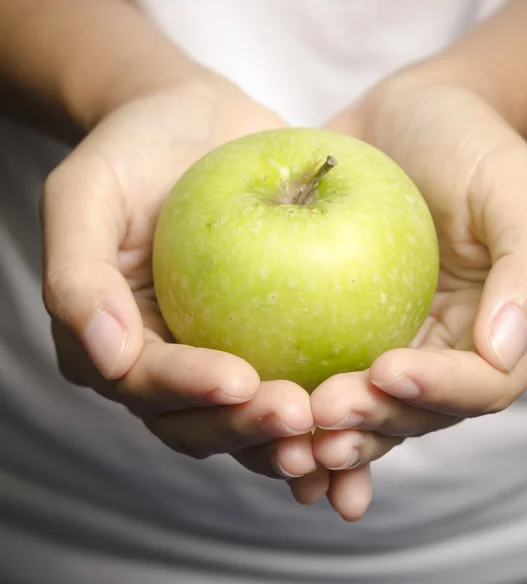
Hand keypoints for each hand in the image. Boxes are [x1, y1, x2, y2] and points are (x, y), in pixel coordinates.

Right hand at [41, 78, 321, 487]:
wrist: (196, 125)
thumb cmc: (135, 151)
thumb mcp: (85, 193)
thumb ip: (78, 274)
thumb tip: (108, 354)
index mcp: (118, 344)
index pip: (146, 383)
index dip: (188, 390)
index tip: (238, 380)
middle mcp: (171, 364)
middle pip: (202, 422)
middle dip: (247, 429)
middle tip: (297, 414)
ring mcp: (224, 355)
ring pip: (254, 419)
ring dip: (293, 438)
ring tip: (336, 427)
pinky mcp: (275, 341)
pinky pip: (303, 377)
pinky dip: (332, 402)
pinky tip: (371, 403)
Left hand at [299, 79, 526, 519]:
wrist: (404, 117)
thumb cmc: (465, 143)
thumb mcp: (512, 185)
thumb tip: (502, 349)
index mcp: (496, 329)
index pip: (480, 384)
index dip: (437, 391)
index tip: (384, 372)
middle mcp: (444, 349)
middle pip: (416, 412)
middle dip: (372, 422)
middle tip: (322, 412)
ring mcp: (391, 343)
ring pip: (367, 409)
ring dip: (330, 432)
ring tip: (290, 432)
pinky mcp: (342, 331)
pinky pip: (322, 373)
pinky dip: (298, 402)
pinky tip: (260, 414)